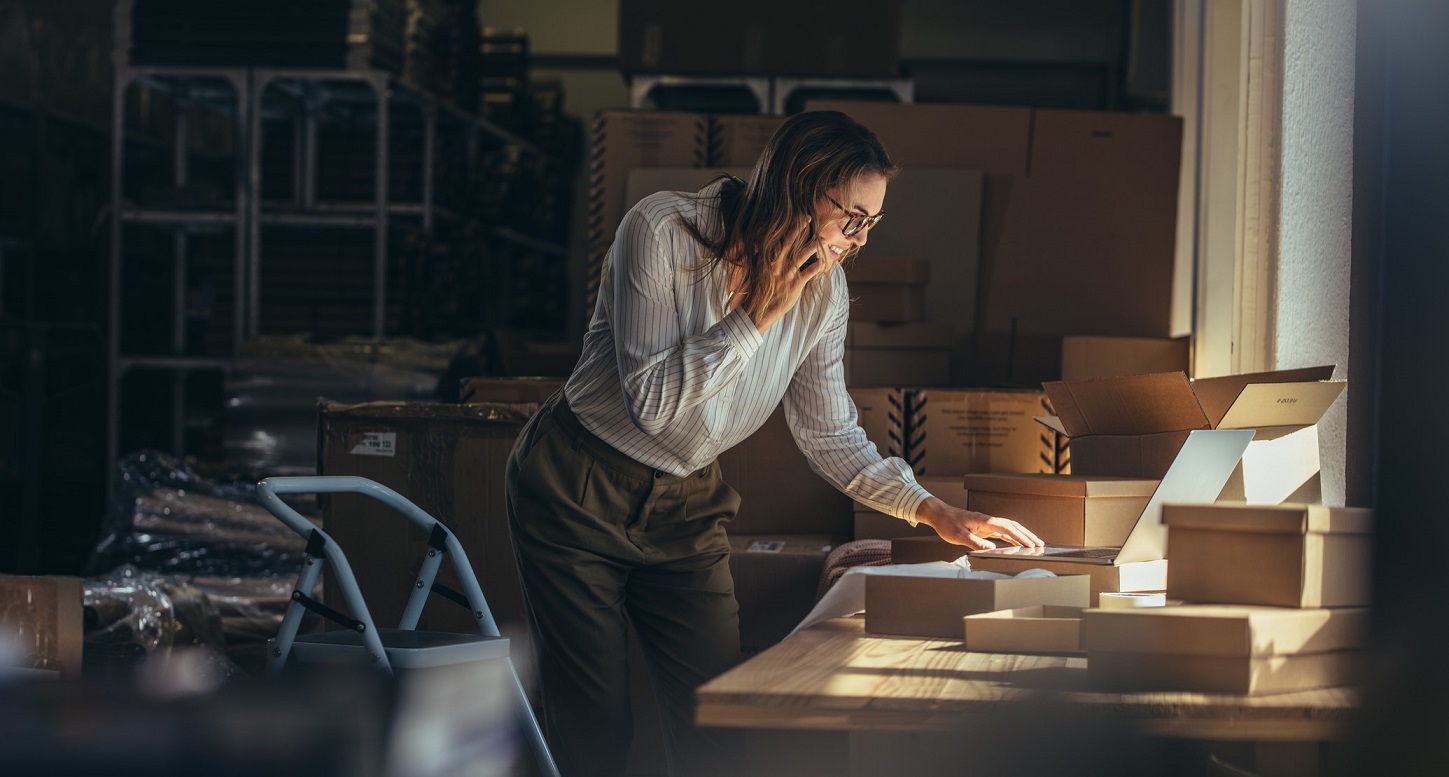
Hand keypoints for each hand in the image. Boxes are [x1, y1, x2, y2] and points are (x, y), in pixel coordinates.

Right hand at [746, 219, 824, 331]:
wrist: (758, 309)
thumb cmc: (757, 290)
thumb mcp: (756, 270)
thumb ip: (759, 256)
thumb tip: (759, 245)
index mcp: (767, 259)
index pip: (779, 238)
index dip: (790, 227)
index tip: (798, 218)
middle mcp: (778, 263)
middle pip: (790, 241)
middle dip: (800, 228)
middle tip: (809, 218)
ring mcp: (788, 273)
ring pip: (803, 255)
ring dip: (813, 246)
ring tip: (821, 240)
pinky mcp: (796, 284)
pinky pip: (810, 272)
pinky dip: (817, 266)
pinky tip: (823, 261)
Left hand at [914, 497, 1043, 550]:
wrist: (939, 514)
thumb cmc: (947, 524)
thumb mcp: (958, 535)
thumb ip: (975, 542)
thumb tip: (992, 549)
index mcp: (984, 521)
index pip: (1006, 528)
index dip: (1019, 536)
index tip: (1030, 544)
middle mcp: (988, 521)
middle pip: (1013, 526)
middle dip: (1027, 535)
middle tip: (1040, 544)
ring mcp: (988, 523)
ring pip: (1009, 528)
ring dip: (1022, 535)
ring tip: (1034, 544)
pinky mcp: (985, 527)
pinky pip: (1003, 532)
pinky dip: (1012, 537)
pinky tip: (1018, 544)